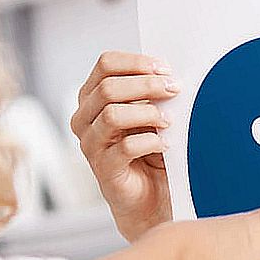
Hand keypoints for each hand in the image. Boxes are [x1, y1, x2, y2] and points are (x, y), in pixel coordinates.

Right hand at [71, 51, 177, 240]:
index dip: (137, 63)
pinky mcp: (104, 169)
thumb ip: (151, 93)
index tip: (165, 69)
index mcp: (92, 97)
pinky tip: (166, 144)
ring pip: (112, 114)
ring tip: (168, 121)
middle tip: (174, 89)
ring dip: (147, 113)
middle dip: (146, 85)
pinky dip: (151, 141)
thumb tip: (169, 75)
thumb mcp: (149, 113)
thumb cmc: (150, 149)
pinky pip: (125, 147)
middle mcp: (85, 118)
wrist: (151, 196)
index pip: (105, 64)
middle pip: (108, 87)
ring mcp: (91, 145)